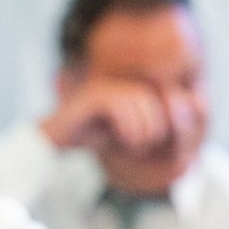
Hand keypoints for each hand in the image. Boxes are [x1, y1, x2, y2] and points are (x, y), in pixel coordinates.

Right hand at [42, 74, 185, 159]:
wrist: (53, 140)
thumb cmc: (90, 138)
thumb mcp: (127, 132)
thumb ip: (147, 124)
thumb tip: (174, 127)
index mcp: (128, 89)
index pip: (160, 97)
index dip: (165, 119)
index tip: (157, 142)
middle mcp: (118, 83)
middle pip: (154, 97)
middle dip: (157, 125)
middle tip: (146, 145)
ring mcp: (105, 87)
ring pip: (141, 101)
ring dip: (144, 128)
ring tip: (136, 146)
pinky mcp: (92, 96)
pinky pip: (120, 106)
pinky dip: (129, 126)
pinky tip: (124, 140)